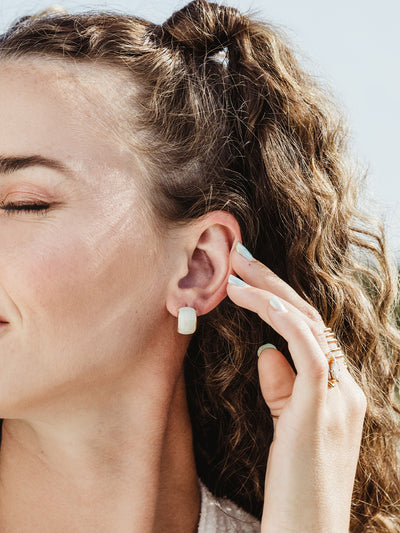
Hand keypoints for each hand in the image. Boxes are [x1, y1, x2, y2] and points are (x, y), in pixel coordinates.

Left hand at [227, 243, 366, 532]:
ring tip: (234, 267)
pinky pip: (303, 344)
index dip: (277, 299)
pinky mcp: (323, 404)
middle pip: (308, 316)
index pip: (309, 330)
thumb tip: (267, 352)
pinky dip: (278, 314)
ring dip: (268, 288)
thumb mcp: (288, 428)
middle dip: (272, 280)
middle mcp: (346, 386)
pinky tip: (251, 294)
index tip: (246, 279)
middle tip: (239, 255)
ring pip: (306, 320)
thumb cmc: (294, 486)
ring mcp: (339, 394)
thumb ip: (283, 389)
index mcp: (340, 390)